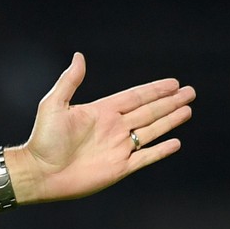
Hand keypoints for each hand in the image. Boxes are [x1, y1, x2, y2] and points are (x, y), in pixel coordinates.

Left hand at [6, 52, 195, 204]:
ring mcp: (118, 148)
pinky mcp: (119, 168)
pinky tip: (175, 142)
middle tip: (190, 92)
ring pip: (151, 131)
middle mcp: (113, 128)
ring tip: (188, 110)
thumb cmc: (42, 139)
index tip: (174, 82)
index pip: (135, 97)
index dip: (154, 90)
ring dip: (170, 120)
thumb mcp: (54, 104)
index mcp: (101, 112)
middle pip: (149, 111)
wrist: (39, 172)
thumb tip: (79, 56)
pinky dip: (161, 151)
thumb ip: (69, 81)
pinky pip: (145, 158)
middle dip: (170, 101)